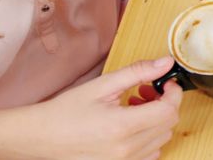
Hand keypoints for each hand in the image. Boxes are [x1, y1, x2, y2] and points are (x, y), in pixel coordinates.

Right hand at [25, 57, 182, 159]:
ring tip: (133, 107)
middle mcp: (125, 150)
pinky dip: (147, 138)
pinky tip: (129, 125)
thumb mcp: (101, 86)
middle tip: (146, 91)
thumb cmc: (64, 112)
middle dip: (164, 104)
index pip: (169, 110)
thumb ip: (137, 72)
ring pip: (161, 139)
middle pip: (168, 125)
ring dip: (155, 121)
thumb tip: (165, 63)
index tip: (166, 83)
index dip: (174, 93)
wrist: (38, 138)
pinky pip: (148, 153)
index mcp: (122, 127)